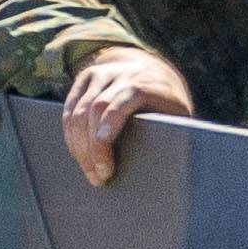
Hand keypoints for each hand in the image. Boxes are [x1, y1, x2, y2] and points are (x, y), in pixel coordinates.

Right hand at [57, 47, 197, 184]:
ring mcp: (101, 73)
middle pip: (95, 108)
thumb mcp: (177, 116)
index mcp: (147, 83)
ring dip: (79, 146)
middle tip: (99, 178)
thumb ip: (170, 133)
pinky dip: (70, 134)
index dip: (110, 126)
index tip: (105, 157)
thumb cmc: (168, 105)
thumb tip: (162, 171)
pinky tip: (79, 154)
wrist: (154, 70)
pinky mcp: (85, 78)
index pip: (123, 101)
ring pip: (78, 110)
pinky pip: (70, 108)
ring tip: (89, 171)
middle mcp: (122, 74)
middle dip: (93, 147)